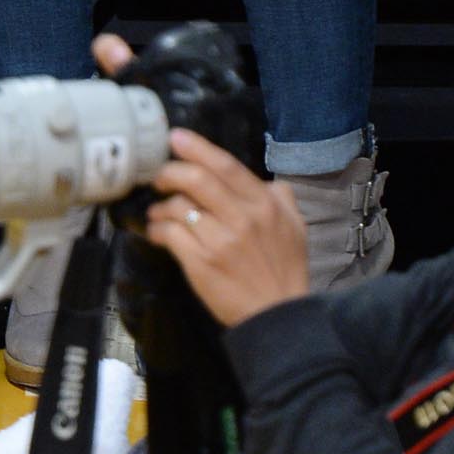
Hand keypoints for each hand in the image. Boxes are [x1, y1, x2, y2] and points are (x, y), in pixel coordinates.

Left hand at [93, 33, 309, 328]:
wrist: (278, 317)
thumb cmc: (285, 269)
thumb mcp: (295, 226)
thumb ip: (281, 197)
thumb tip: (266, 180)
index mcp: (264, 204)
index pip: (226, 166)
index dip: (197, 148)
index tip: (175, 137)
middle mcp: (241, 218)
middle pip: (195, 180)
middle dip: (169, 172)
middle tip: (159, 176)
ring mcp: (219, 241)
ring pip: (178, 207)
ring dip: (161, 206)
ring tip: (157, 211)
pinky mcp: (201, 263)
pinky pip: (170, 235)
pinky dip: (158, 230)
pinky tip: (158, 232)